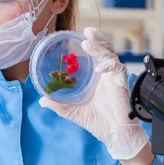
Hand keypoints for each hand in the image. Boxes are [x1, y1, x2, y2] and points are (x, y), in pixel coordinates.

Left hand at [39, 27, 148, 159]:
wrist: (114, 134)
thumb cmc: (97, 122)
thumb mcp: (72, 112)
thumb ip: (58, 105)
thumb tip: (42, 100)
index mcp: (97, 79)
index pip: (94, 57)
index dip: (88, 46)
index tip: (76, 38)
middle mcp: (107, 76)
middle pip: (104, 51)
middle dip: (97, 39)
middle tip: (87, 31)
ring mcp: (115, 78)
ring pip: (110, 56)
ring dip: (100, 47)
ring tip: (88, 41)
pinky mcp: (121, 83)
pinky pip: (117, 69)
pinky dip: (108, 65)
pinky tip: (100, 67)